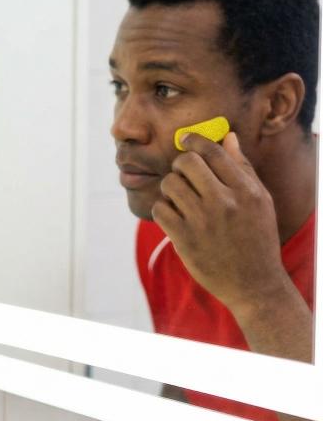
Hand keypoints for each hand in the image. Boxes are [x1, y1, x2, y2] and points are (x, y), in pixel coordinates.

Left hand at [152, 132, 288, 312]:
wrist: (254, 283)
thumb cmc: (256, 238)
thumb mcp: (260, 201)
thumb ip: (242, 168)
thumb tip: (227, 137)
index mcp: (246, 190)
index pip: (212, 151)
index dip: (194, 140)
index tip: (186, 139)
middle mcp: (225, 202)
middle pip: (186, 162)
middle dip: (180, 165)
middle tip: (183, 176)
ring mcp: (203, 221)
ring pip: (169, 184)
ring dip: (170, 189)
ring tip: (179, 199)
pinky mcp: (185, 239)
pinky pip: (160, 209)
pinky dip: (163, 210)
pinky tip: (174, 217)